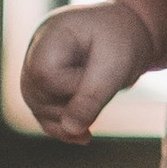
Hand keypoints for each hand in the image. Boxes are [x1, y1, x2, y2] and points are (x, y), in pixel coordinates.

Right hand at [20, 0, 162, 142]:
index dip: (71, 87)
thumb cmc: (124, 40)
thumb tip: (70, 130)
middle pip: (37, 95)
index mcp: (50, 34)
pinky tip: (86, 136)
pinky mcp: (45, 88)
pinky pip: (46, 116)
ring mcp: (35, 70)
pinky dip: (65, 129)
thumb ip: (93, 96)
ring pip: (39, 109)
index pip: (44, 74)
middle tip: (103, 90)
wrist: (131, 32)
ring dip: (68, 121)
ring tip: (94, 115)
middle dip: (70, 105)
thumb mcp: (115, 64)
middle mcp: (35, 52)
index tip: (100, 79)